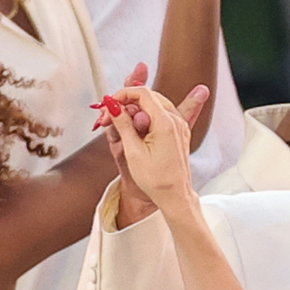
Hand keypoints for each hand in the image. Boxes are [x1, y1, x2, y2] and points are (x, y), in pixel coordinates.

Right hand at [99, 81, 212, 215]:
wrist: (175, 196)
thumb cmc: (156, 180)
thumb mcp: (133, 151)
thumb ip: (123, 124)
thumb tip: (113, 104)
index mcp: (166, 124)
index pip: (143, 94)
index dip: (123, 94)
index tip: (110, 104)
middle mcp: (176, 122)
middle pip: (148, 97)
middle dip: (126, 102)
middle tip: (109, 117)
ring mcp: (179, 126)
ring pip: (153, 104)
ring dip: (134, 110)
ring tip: (118, 126)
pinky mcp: (178, 132)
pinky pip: (159, 115)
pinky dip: (144, 117)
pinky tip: (132, 129)